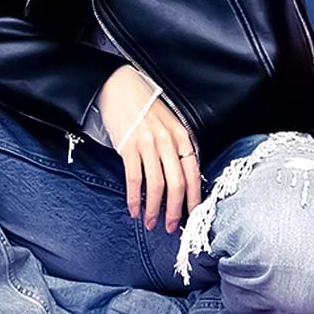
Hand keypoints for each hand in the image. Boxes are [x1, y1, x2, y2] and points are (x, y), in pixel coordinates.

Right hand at [98, 65, 201, 233]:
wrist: (120, 87)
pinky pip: (134, 178)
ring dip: (154, 209)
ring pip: (156, 185)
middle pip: (176, 184)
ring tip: (150, 222)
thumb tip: (181, 179)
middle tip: (171, 227)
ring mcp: (147, 143)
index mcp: (181, 135)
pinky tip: (134, 209)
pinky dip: (134, 198)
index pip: (193, 173)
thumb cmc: (144, 107)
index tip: (192, 217)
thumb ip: (175, 147)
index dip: (193, 199)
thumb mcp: (168, 123)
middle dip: (175, 211)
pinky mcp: (128, 146)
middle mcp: (167, 141)